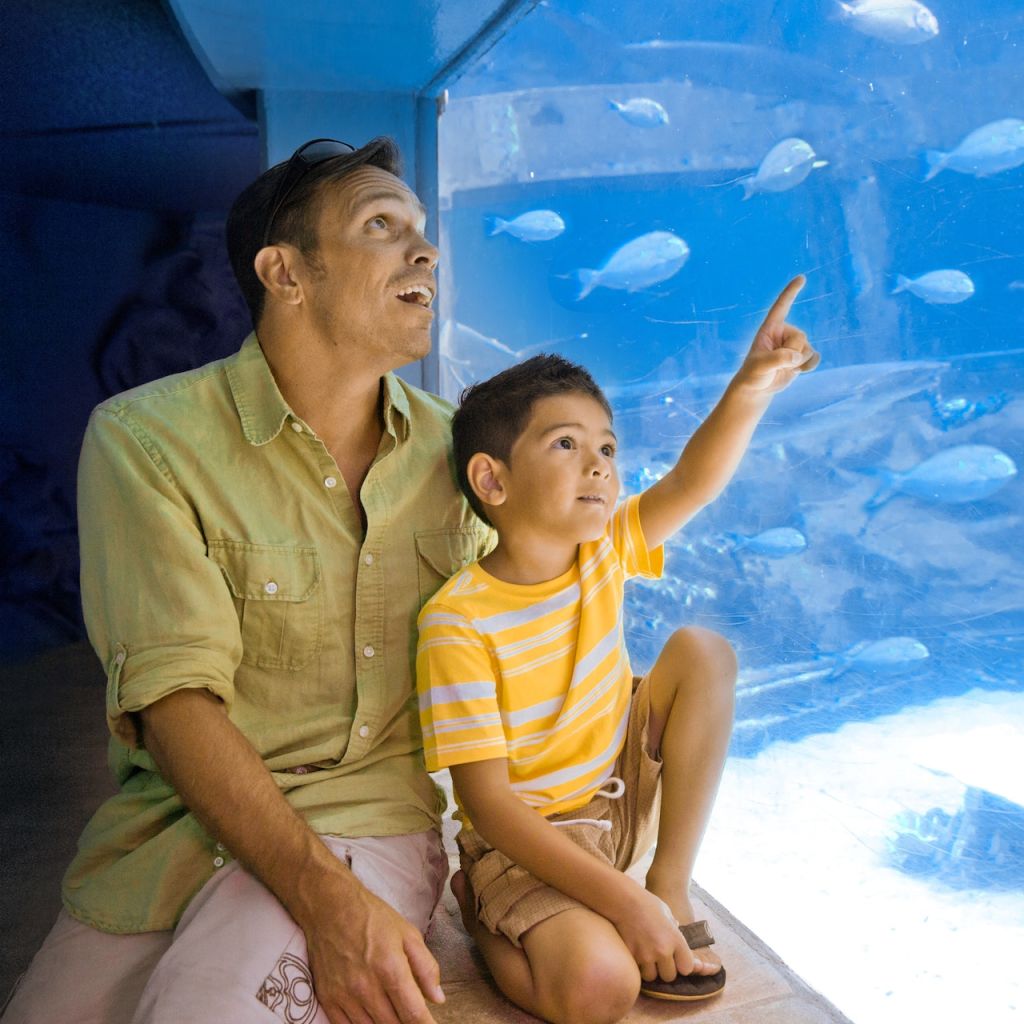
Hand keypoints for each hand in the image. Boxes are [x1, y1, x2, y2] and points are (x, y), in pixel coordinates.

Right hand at [305, 880, 444, 1023]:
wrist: (330, 907)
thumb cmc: (373, 918)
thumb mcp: (408, 934)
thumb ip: (426, 968)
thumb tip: (438, 999)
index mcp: (390, 968)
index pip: (413, 1014)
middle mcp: (366, 986)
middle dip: (407, 1023)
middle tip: (411, 1014)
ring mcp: (344, 995)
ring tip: (394, 1014)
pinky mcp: (328, 998)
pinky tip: (372, 1018)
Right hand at [611, 887, 694, 982]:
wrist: (624, 900)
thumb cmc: (647, 903)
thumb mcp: (667, 912)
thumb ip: (674, 927)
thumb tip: (677, 929)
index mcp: (675, 939)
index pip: (687, 967)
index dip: (682, 965)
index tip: (677, 959)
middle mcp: (663, 950)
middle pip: (669, 976)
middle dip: (665, 969)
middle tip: (659, 959)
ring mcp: (646, 954)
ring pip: (652, 977)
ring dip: (650, 970)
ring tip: (646, 957)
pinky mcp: (631, 956)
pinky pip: (637, 970)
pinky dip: (637, 965)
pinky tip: (636, 953)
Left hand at [734, 275, 819, 394]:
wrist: (758, 388)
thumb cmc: (753, 374)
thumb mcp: (760, 366)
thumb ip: (777, 359)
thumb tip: (796, 356)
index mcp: (770, 328)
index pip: (781, 306)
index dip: (791, 292)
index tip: (802, 278)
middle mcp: (784, 333)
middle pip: (800, 336)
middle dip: (791, 353)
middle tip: (776, 363)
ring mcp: (794, 344)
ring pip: (808, 348)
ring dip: (798, 362)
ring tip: (782, 368)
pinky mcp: (801, 355)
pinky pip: (814, 357)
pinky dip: (808, 366)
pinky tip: (798, 370)